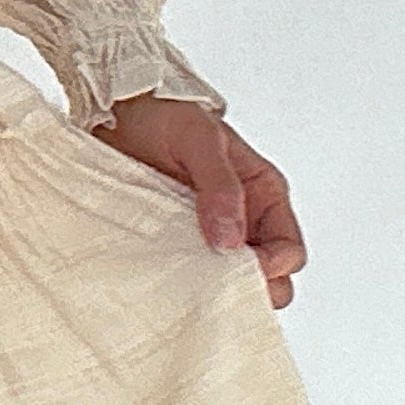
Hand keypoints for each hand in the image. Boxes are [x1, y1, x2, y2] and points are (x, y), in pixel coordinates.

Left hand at [90, 94, 305, 308]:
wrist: (115, 112)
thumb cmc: (163, 114)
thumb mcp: (197, 139)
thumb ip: (220, 185)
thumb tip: (230, 240)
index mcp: (263, 194)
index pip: (289, 250)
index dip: (273, 267)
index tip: (240, 266)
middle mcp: (244, 220)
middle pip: (270, 279)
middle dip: (251, 290)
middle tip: (216, 285)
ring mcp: (210, 236)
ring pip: (232, 285)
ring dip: (216, 292)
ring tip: (188, 284)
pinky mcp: (176, 246)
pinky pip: (192, 280)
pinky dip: (185, 289)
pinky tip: (166, 283)